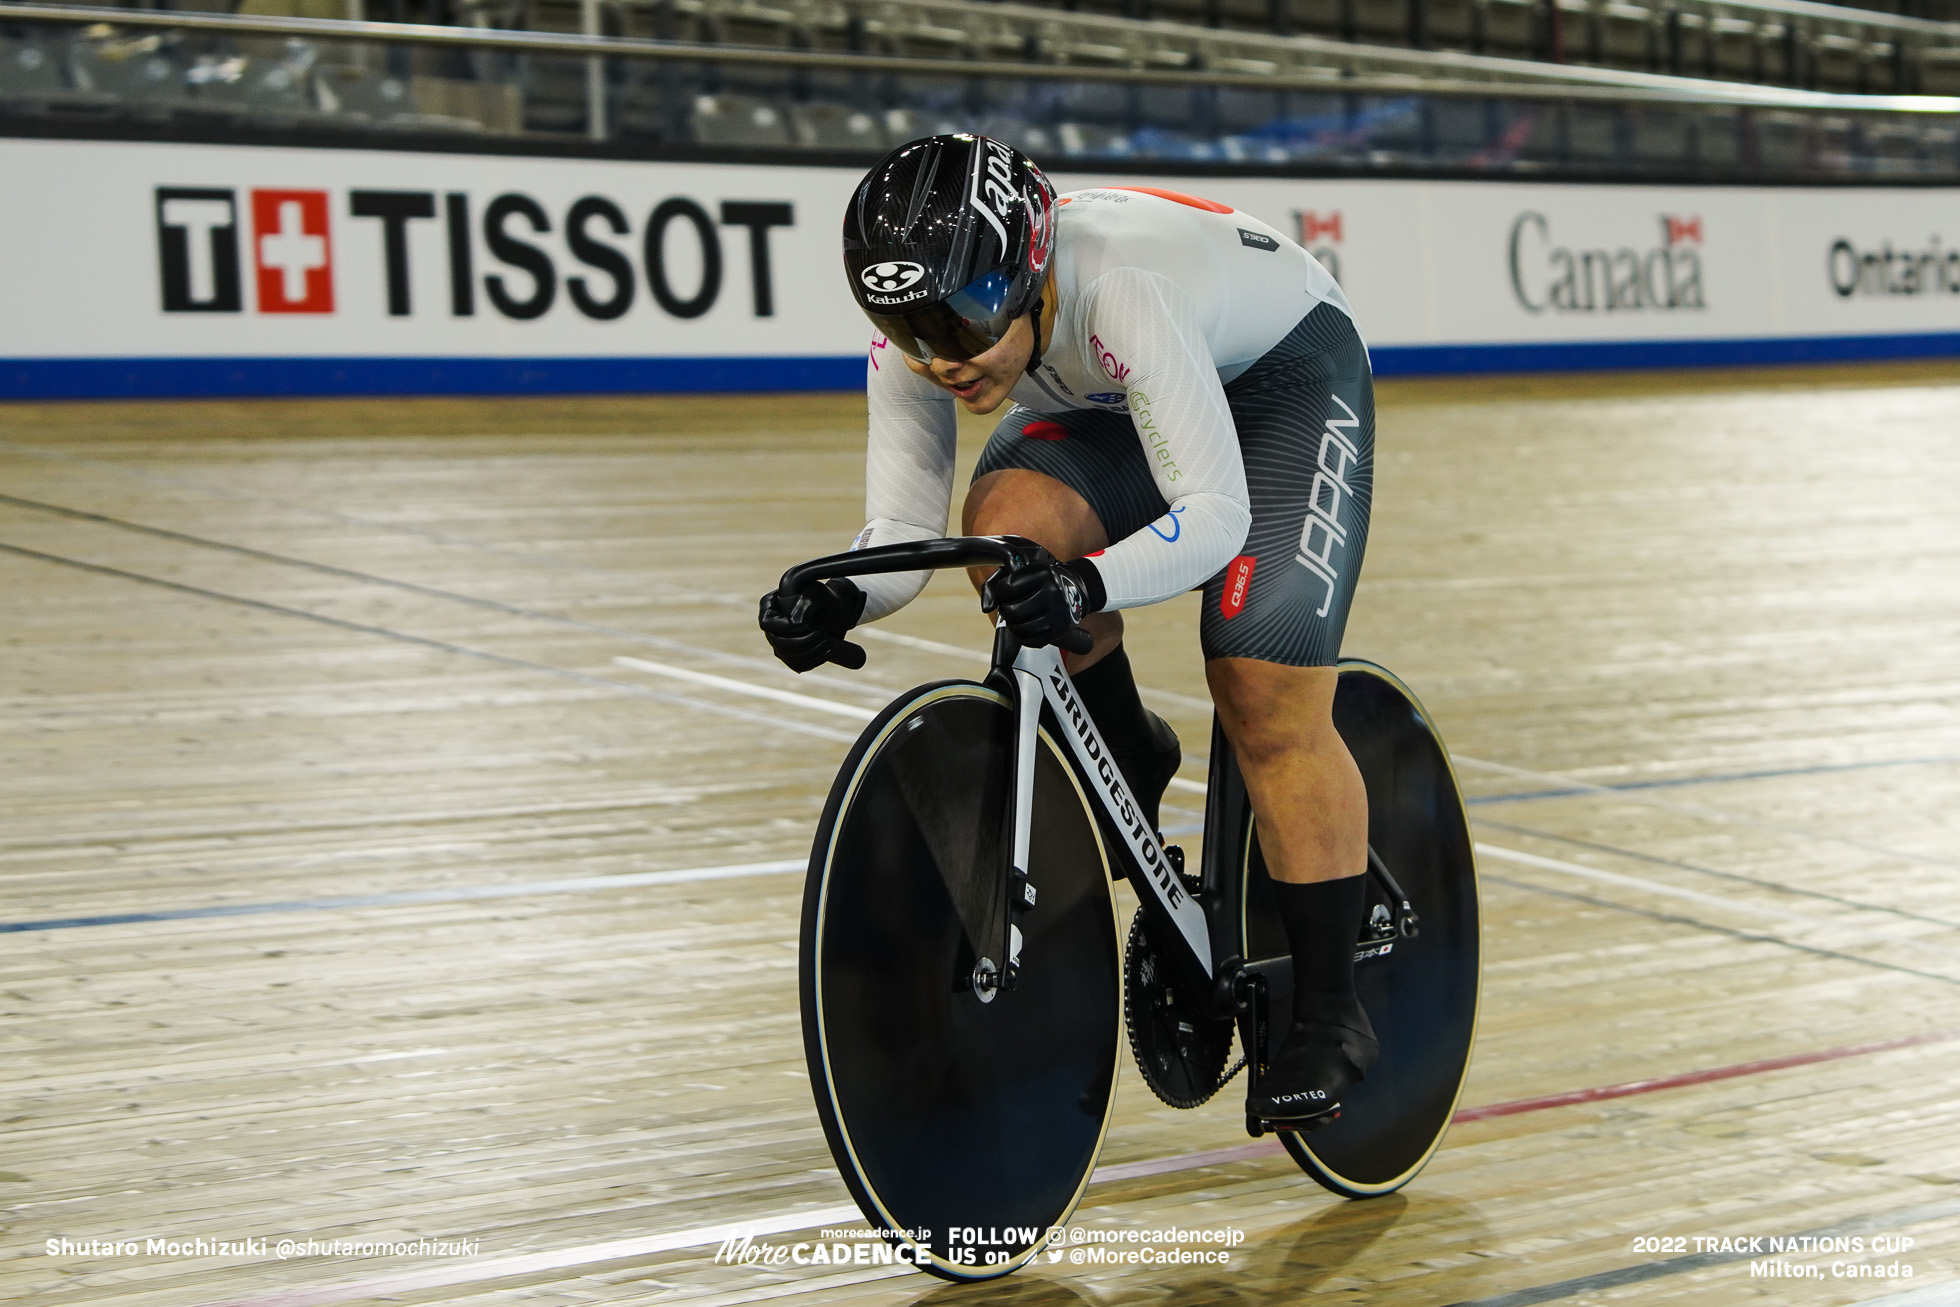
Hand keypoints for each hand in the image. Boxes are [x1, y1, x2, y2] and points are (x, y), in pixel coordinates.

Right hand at [759, 578, 866, 671]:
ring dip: (811, 652)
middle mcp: (770, 627)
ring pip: (788, 657)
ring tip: (829, 642)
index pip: (767, 624)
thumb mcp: (815, 594)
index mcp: (768, 607)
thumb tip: (795, 623)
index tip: (811, 625)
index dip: (788, 628)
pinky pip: (798, 665)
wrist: (833, 608)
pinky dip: (814, 661)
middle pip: (778, 644)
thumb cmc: (822, 597)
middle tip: (823, 635)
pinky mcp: (791, 656)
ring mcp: (779, 643)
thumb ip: (803, 604)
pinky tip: (827, 651)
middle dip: (804, 642)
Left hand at [984, 556, 1102, 650]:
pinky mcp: (1060, 629)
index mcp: (1042, 572)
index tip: (1007, 591)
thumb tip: (986, 607)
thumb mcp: (1022, 571)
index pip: (1006, 588)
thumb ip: (995, 583)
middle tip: (1011, 607)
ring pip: (1019, 628)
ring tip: (1016, 618)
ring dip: (1012, 625)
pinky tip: (1026, 627)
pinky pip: (1031, 640)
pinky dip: (1023, 636)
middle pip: (1012, 610)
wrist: (1075, 589)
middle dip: (1006, 610)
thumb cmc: (1040, 580)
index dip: (1001, 592)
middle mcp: (1053, 590)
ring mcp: (1058, 611)